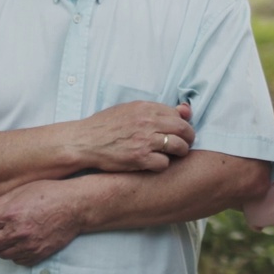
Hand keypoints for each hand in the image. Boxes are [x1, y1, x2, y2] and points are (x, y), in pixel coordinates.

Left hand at [0, 180, 82, 265]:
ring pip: (1, 254)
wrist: (74, 206)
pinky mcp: (38, 254)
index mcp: (8, 214)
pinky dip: (15, 253)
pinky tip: (20, 242)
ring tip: (8, 234)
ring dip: (0, 245)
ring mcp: (27, 245)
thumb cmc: (47, 193)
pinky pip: (17, 260)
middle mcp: (16, 232)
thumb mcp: (19, 191)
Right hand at [76, 101, 193, 172]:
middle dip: (189, 138)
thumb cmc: (105, 126)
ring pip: (179, 147)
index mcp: (145, 108)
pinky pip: (164, 163)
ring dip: (180, 152)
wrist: (84, 142)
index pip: (176, 114)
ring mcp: (144, 141)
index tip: (179, 130)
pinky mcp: (140, 159)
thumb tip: (183, 109)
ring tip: (175, 155)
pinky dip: (163, 165)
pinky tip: (155, 163)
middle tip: (186, 144)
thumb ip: (155, 110)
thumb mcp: (129, 110)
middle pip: (183, 129)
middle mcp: (147, 122)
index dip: (181, 123)